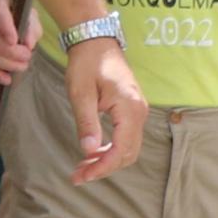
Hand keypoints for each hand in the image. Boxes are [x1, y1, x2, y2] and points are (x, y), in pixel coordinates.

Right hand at [0, 0, 34, 83]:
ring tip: (21, 67)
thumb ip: (30, 25)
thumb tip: (30, 45)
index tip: (15, 41)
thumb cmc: (7, 3)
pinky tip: (5, 79)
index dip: (6, 29)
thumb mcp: (23, 7)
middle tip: (27, 58)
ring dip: (5, 65)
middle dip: (11, 54)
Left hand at [61, 35, 145, 183]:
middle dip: (104, 168)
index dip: (103, 167)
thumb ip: (87, 122)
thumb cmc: (86, 63)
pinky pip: (126, 138)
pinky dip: (111, 150)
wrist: (96, 41)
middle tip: (78, 176)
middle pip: (128, 153)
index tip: (82, 176)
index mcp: (129, 108)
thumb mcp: (80, 92)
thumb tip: (89, 151)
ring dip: (107, 161)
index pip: (121, 149)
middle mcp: (139, 112)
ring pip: (128, 148)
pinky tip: (93, 153)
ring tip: (82, 167)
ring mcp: (138, 111)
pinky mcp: (132, 110)